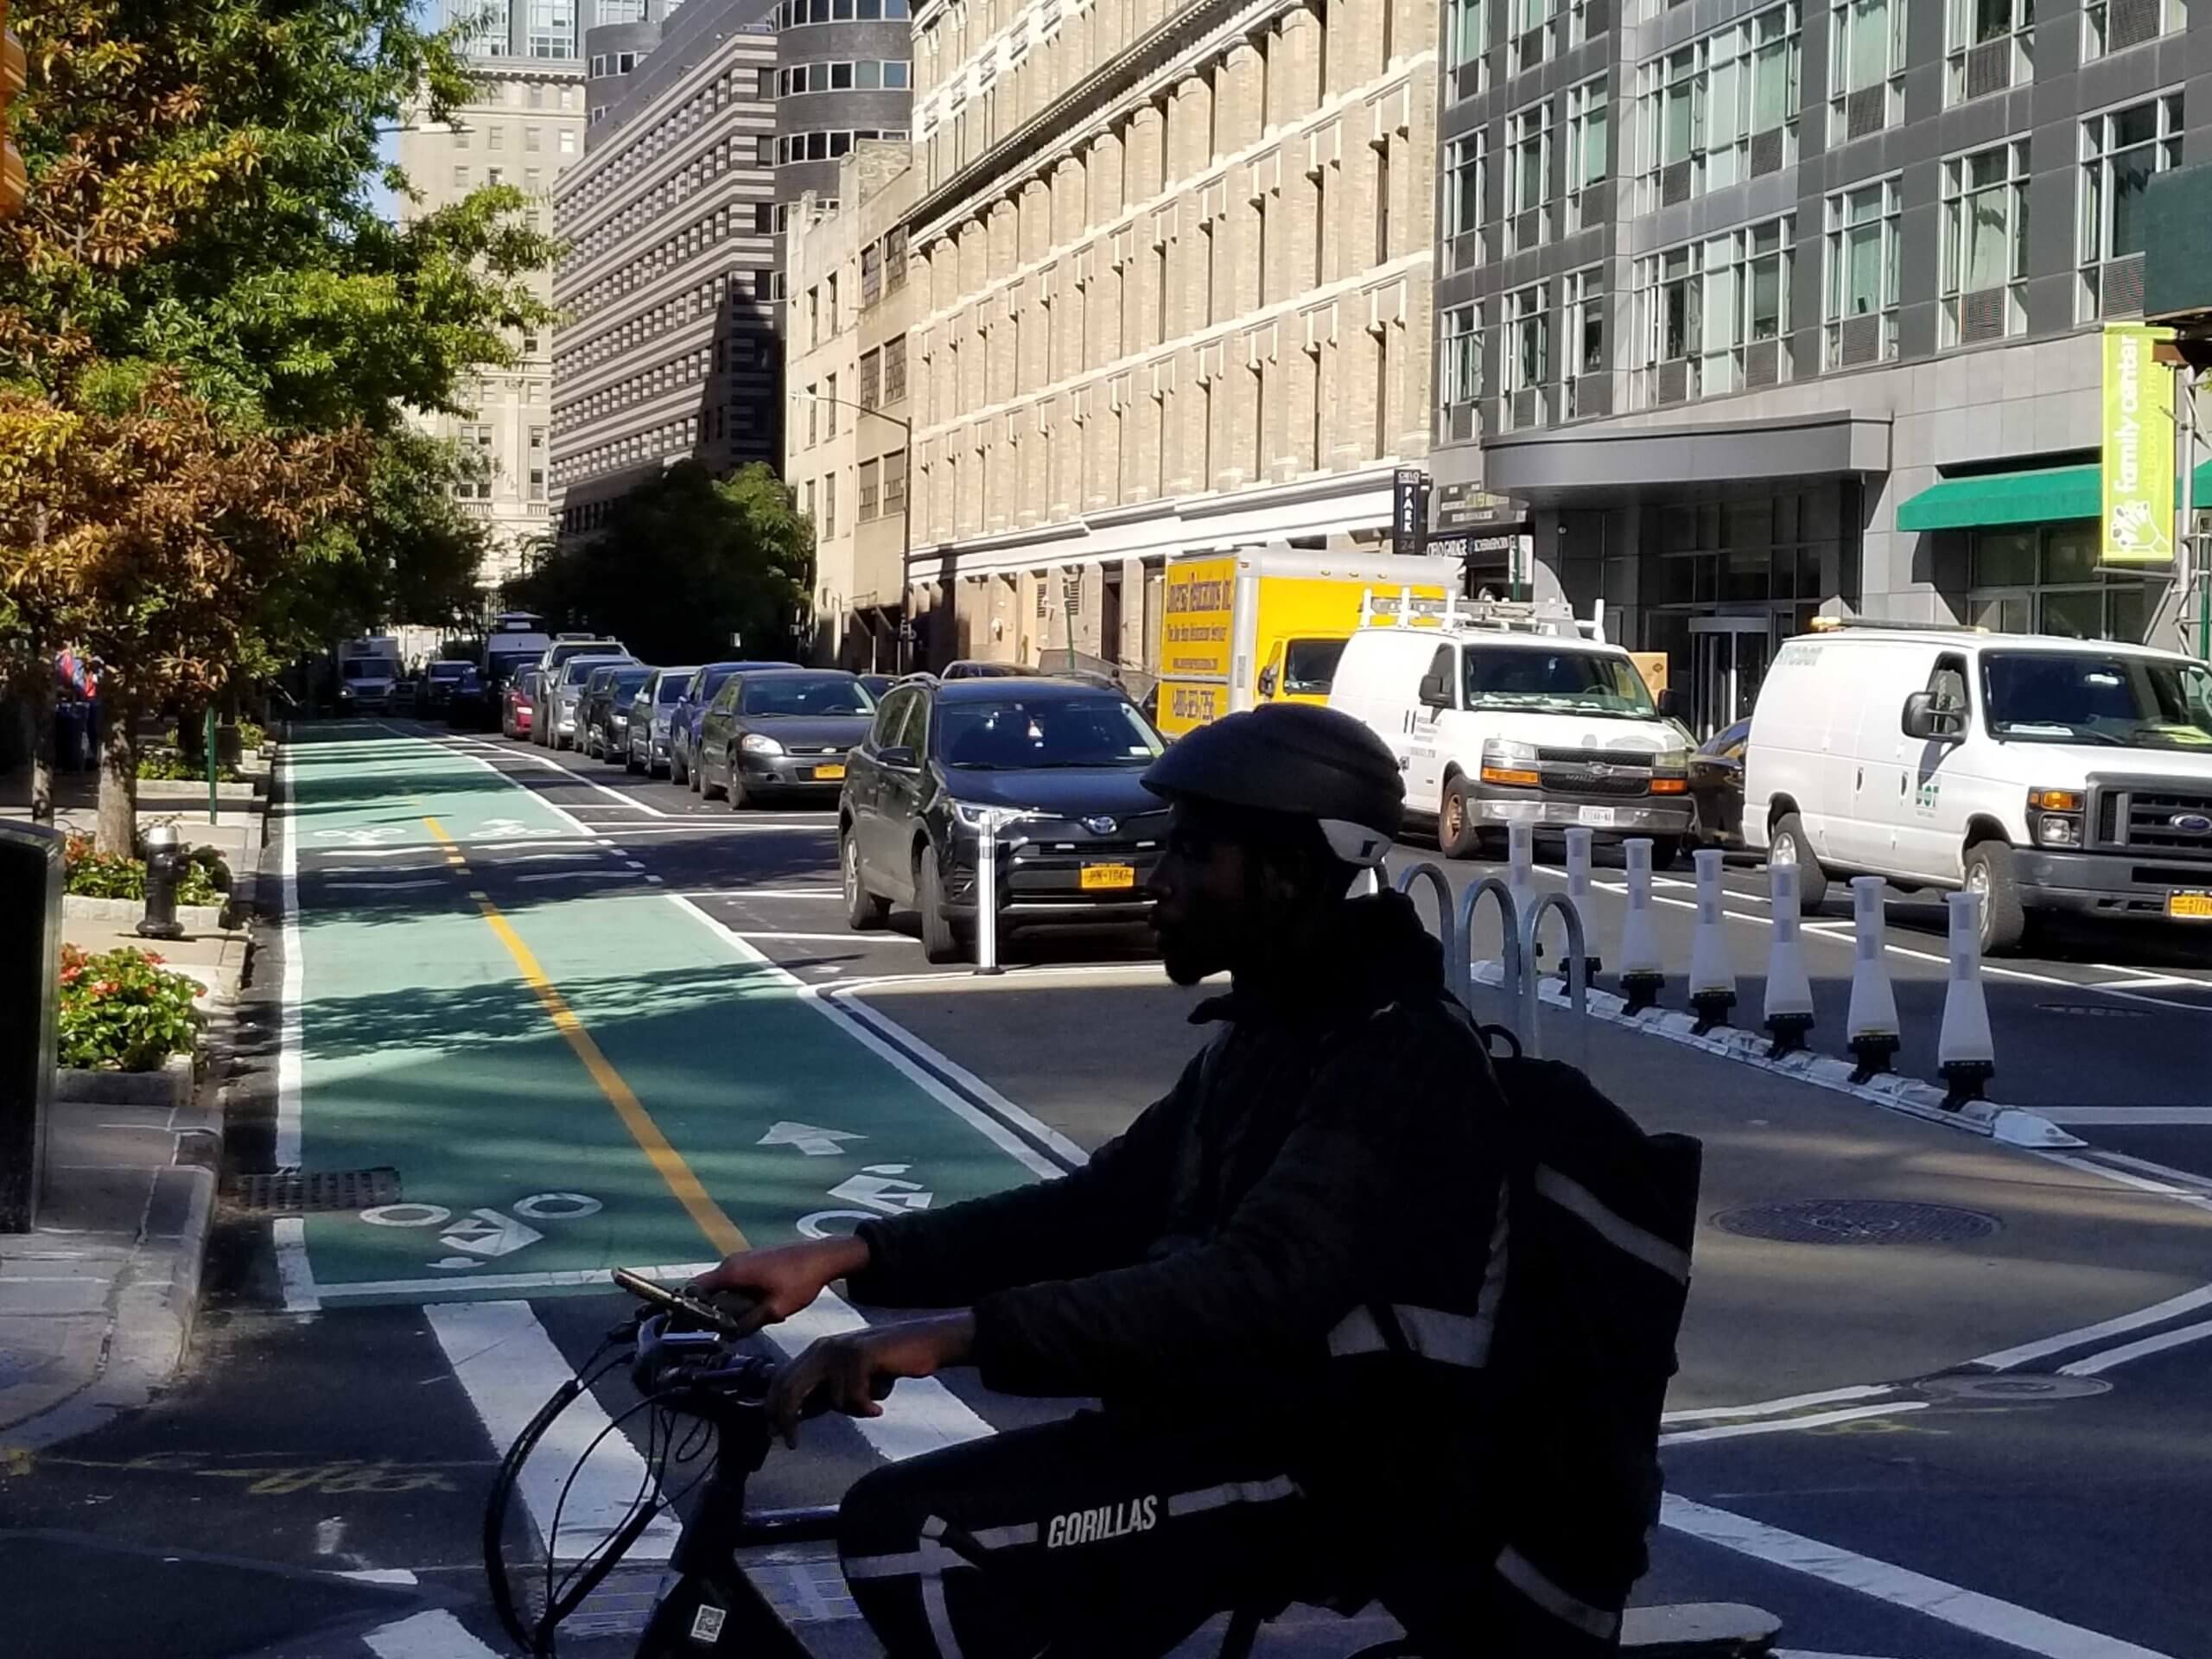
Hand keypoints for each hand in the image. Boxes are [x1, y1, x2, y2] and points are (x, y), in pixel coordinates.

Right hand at [689, 1237, 870, 1336]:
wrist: (823, 1257)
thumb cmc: (800, 1281)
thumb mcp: (775, 1310)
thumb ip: (749, 1323)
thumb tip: (731, 1334)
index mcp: (732, 1272)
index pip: (695, 1288)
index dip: (689, 1307)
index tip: (691, 1325)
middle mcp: (732, 1262)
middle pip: (709, 1288)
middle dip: (713, 1309)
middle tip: (723, 1328)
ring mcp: (743, 1259)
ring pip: (724, 1286)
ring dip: (730, 1303)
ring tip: (746, 1319)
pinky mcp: (754, 1260)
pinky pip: (737, 1280)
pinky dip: (740, 1294)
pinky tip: (758, 1306)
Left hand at [766, 1315, 975, 1447]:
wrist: (923, 1342)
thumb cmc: (886, 1365)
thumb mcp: (849, 1379)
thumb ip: (824, 1393)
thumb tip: (795, 1417)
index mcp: (817, 1350)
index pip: (782, 1379)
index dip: (773, 1408)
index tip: (775, 1434)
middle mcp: (824, 1347)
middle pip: (791, 1388)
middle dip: (788, 1420)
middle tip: (792, 1443)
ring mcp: (842, 1349)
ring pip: (832, 1400)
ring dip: (852, 1410)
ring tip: (871, 1404)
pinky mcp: (860, 1354)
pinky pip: (854, 1398)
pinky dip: (867, 1407)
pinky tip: (878, 1406)